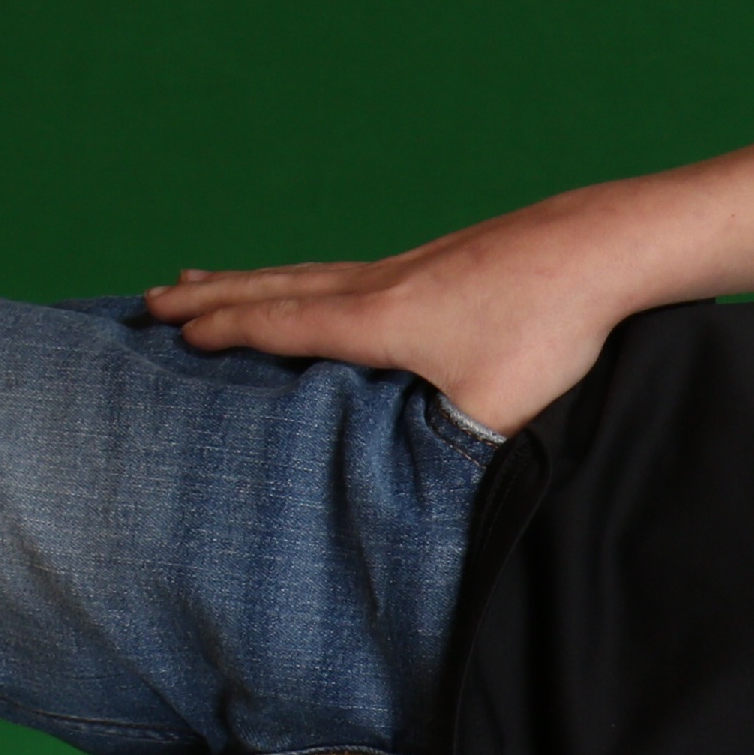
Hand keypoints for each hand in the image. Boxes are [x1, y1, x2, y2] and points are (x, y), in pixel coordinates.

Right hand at [146, 176, 693, 435]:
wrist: (601, 248)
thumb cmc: (549, 326)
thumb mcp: (497, 408)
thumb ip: (452, 455)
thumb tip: (427, 505)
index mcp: (377, 319)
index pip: (281, 325)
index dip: (225, 332)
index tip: (171, 335)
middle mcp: (380, 284)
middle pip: (276, 288)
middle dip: (212, 298)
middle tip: (152, 299)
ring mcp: (409, 266)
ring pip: (308, 273)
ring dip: (251, 280)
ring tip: (205, 279)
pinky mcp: (440, 261)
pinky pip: (347, 271)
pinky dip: (306, 277)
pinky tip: (316, 286)